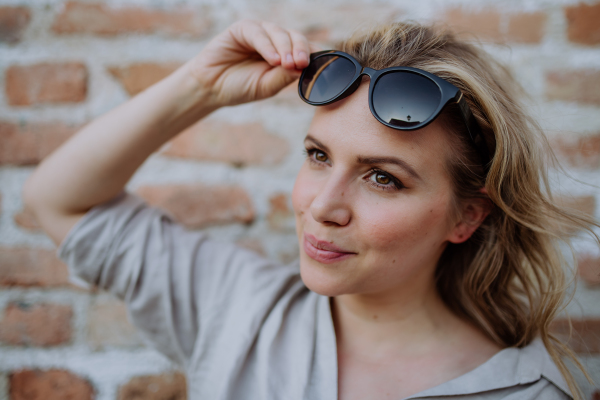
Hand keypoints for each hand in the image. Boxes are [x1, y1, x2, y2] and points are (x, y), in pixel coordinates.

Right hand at [183, 20, 313, 107]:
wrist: (211, 88)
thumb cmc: (240, 87)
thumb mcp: (267, 86)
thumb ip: (285, 76)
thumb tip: (305, 69)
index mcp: (285, 56)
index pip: (306, 51)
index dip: (314, 56)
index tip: (321, 67)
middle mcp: (276, 42)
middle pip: (297, 38)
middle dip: (301, 50)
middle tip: (301, 64)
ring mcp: (261, 33)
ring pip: (280, 33)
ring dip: (286, 48)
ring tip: (287, 63)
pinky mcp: (243, 29)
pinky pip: (259, 33)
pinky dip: (267, 46)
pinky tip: (273, 59)